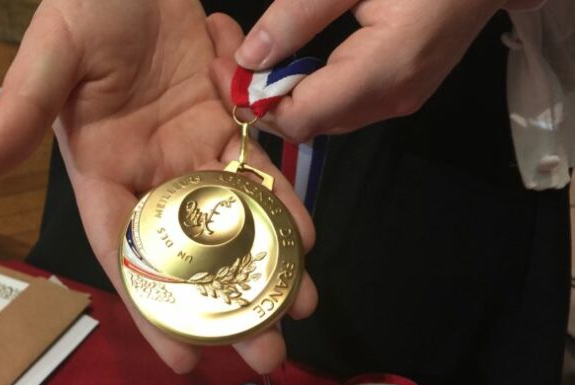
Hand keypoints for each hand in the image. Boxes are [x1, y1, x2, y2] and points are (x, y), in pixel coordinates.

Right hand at [0, 0, 317, 373]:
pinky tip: (307, 233)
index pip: (125, 251)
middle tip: (264, 349)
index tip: (184, 358)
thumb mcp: (50, 57)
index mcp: (100, 169)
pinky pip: (256, 167)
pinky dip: (281, 199)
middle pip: (190, 249)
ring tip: (302, 302)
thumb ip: (17, 115)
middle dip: (226, 300)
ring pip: (232, 217)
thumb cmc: (86, 6)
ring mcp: (190, 147)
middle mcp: (147, 170)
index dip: (152, 307)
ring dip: (267, 259)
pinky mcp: (223, 120)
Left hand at [210, 0, 541, 140]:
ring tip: (252, 60)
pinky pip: (343, 106)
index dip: (256, 102)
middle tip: (230, 60)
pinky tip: (291, 64)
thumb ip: (298, 16)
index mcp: (382, 71)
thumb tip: (250, 56)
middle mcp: (392, 99)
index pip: (301, 117)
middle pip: (309, 124)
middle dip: (262, 99)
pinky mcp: (403, 92)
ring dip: (283, 96)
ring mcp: (401, 100)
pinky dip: (309, 91)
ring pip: (324, 118)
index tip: (225, 70)